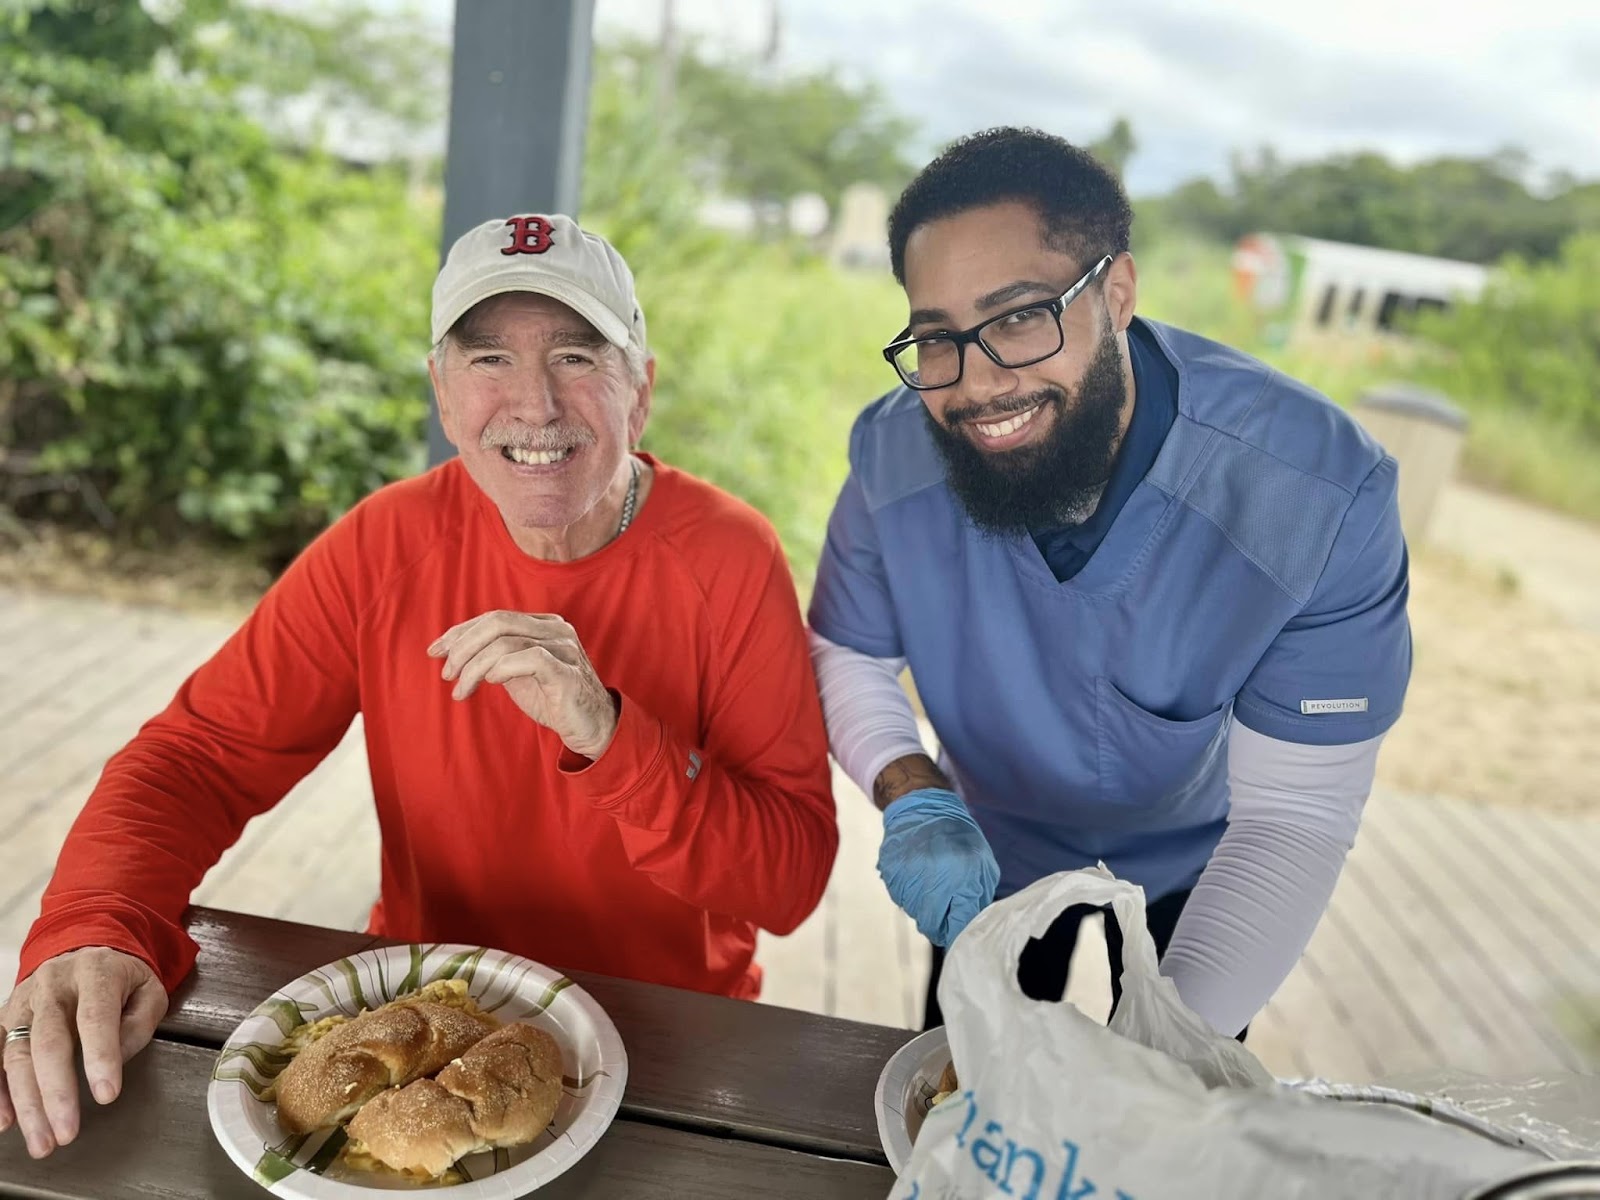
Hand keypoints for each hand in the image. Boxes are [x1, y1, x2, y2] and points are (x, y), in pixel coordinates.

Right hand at [0, 947, 166, 1157]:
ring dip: (27, 1103)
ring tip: (42, 1141)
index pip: (95, 1017)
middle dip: (56, 1092)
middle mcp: (52, 985)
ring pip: (17, 1054)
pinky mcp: (5, 1018)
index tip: (107, 1095)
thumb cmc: (121, 976)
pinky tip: (5, 1121)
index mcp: (95, 972)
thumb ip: (140, 1022)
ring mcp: (23, 1002)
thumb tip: (118, 1059)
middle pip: (48, 1041)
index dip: (100, 1057)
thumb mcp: (149, 988)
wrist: (83, 946)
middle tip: (66, 1133)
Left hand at [429, 611, 618, 758]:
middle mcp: (555, 629)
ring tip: (461, 690)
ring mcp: (564, 648)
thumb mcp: (519, 672)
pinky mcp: (567, 671)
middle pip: (496, 623)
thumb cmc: (553, 699)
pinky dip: (502, 668)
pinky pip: (528, 659)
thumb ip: (496, 657)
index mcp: (543, 624)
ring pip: (505, 643)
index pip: (492, 618)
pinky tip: (491, 683)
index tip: (435, 651)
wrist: (592, 727)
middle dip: (462, 647)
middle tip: (446, 674)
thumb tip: (453, 652)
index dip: (460, 632)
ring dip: (474, 668)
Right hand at [877, 788, 1000, 947]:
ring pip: (914, 912)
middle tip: (942, 913)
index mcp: (962, 876)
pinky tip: (916, 875)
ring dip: (922, 906)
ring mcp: (909, 875)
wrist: (924, 807)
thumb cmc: (960, 839)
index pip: (956, 925)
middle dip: (937, 924)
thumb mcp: (982, 863)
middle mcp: (933, 877)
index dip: (955, 933)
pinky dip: (908, 892)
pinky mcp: (891, 871)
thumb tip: (970, 926)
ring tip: (930, 882)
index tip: (956, 933)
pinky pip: (900, 897)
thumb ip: (979, 896)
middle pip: (930, 924)